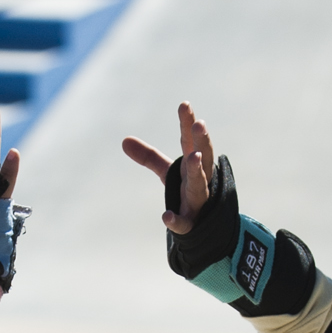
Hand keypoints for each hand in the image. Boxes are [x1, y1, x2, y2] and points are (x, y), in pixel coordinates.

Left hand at [122, 102, 214, 234]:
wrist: (207, 228)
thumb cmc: (189, 193)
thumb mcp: (168, 172)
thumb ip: (149, 156)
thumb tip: (124, 140)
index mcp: (193, 165)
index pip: (190, 141)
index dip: (188, 123)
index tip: (184, 104)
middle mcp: (200, 179)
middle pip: (203, 158)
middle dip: (202, 142)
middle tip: (200, 124)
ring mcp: (197, 201)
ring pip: (200, 185)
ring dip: (197, 171)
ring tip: (193, 157)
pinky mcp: (192, 223)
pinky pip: (184, 222)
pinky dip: (176, 220)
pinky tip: (166, 217)